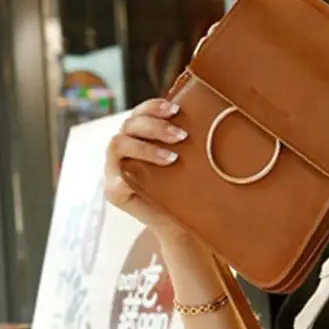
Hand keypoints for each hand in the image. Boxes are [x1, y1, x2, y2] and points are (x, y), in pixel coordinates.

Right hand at [104, 98, 191, 243]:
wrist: (180, 222)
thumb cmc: (185, 187)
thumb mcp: (189, 160)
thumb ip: (187, 141)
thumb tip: (215, 116)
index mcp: (138, 136)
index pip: (139, 113)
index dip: (153, 107)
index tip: (176, 109)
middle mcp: (122, 149)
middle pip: (129, 125)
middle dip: (156, 126)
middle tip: (182, 136)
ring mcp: (114, 170)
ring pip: (118, 145)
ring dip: (145, 148)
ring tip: (172, 158)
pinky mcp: (114, 193)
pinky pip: (114, 184)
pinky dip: (123, 181)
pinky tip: (136, 182)